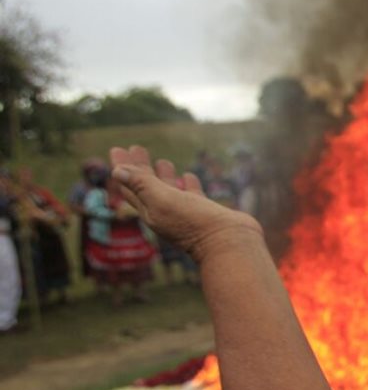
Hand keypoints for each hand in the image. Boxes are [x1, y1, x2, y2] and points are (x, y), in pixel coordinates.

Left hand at [109, 146, 262, 261]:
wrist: (229, 241)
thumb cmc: (194, 222)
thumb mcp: (163, 200)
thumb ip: (142, 184)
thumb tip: (116, 171)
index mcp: (151, 211)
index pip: (130, 186)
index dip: (123, 168)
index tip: (117, 148)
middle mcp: (165, 212)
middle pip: (147, 186)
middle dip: (141, 167)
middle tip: (137, 148)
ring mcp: (186, 212)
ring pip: (170, 190)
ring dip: (164, 175)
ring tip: (162, 161)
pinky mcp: (205, 211)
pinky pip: (192, 194)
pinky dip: (188, 184)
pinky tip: (188, 176)